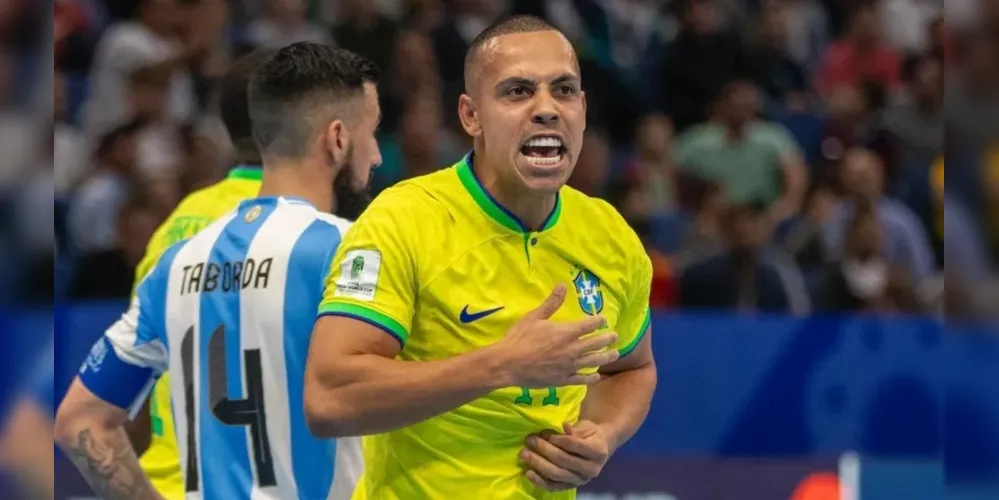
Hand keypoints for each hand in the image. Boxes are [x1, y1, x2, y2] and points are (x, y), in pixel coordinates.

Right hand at [493, 285, 618, 387]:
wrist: (508, 364)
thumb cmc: (520, 338)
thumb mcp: (534, 317)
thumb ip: (551, 303)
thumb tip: (562, 285)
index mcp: (566, 332)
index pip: (589, 325)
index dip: (598, 321)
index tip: (603, 319)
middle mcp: (572, 349)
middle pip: (596, 343)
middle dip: (608, 338)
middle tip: (615, 336)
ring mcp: (569, 366)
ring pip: (594, 361)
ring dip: (606, 357)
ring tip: (615, 354)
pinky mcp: (564, 379)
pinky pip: (582, 379)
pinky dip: (591, 377)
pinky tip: (596, 376)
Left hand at [520, 421, 611, 490]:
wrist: (597, 449)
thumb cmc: (589, 435)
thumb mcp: (586, 428)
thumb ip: (574, 430)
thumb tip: (563, 426)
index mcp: (598, 452)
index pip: (575, 445)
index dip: (558, 439)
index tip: (544, 433)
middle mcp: (591, 469)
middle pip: (563, 460)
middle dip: (544, 449)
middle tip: (530, 440)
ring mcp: (580, 480)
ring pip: (556, 474)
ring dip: (538, 464)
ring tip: (524, 454)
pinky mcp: (570, 487)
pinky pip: (553, 487)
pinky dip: (539, 481)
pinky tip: (528, 472)